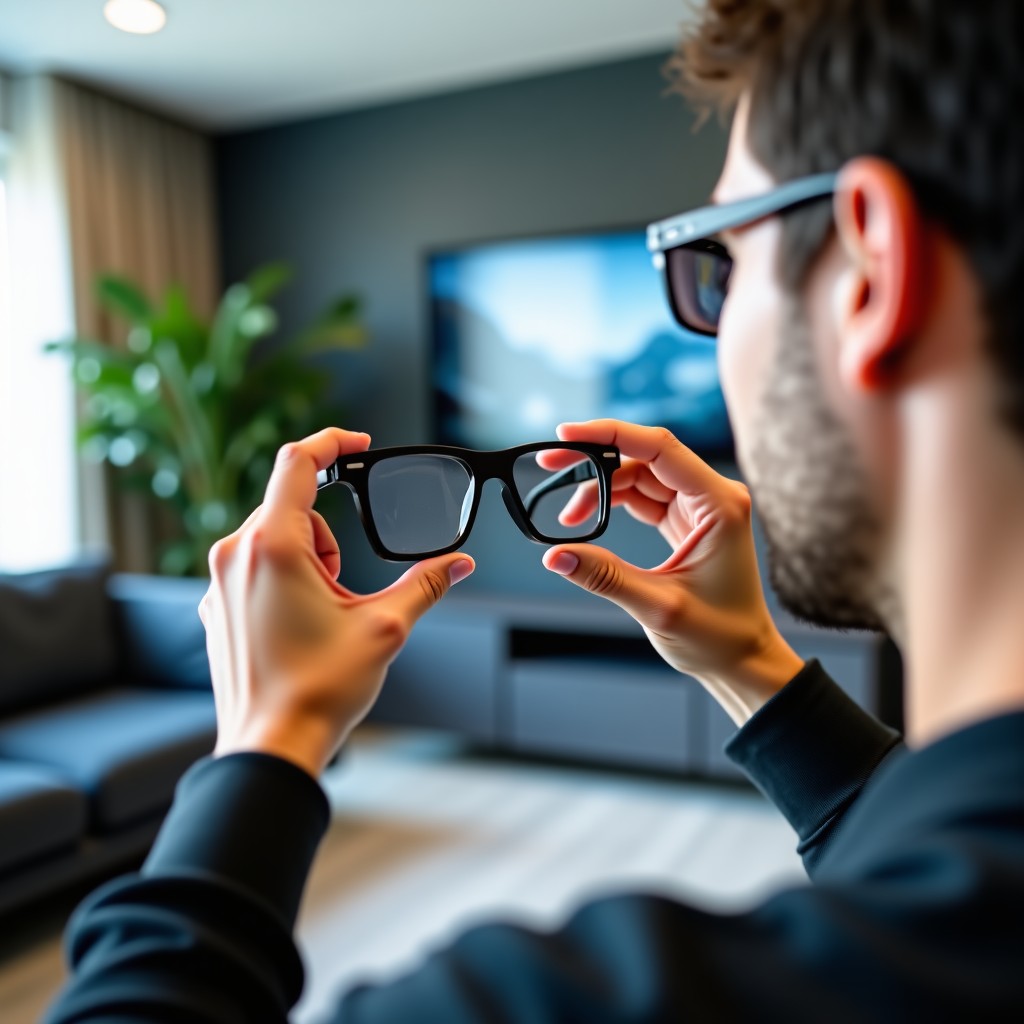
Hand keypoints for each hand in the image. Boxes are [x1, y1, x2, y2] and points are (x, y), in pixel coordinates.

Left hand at [198, 428, 474, 777]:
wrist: (270, 748)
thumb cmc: (319, 690)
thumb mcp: (385, 628)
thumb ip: (425, 584)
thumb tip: (460, 564)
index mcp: (273, 546)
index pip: (297, 462)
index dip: (333, 443)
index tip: (358, 445)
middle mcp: (235, 555)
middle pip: (293, 509)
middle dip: (331, 538)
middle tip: (345, 591)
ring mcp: (219, 583)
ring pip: (275, 540)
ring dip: (308, 562)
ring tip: (321, 617)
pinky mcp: (216, 607)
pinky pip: (255, 569)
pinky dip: (284, 582)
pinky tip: (298, 627)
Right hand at [541, 419, 802, 724]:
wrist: (742, 661)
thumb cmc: (718, 637)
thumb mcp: (658, 607)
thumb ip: (606, 577)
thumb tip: (555, 556)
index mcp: (719, 504)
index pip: (659, 448)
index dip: (609, 435)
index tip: (566, 434)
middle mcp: (713, 497)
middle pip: (643, 457)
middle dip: (594, 460)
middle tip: (549, 466)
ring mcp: (700, 507)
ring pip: (638, 476)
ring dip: (598, 488)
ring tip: (565, 516)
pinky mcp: (686, 522)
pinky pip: (642, 497)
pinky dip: (610, 503)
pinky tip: (585, 519)